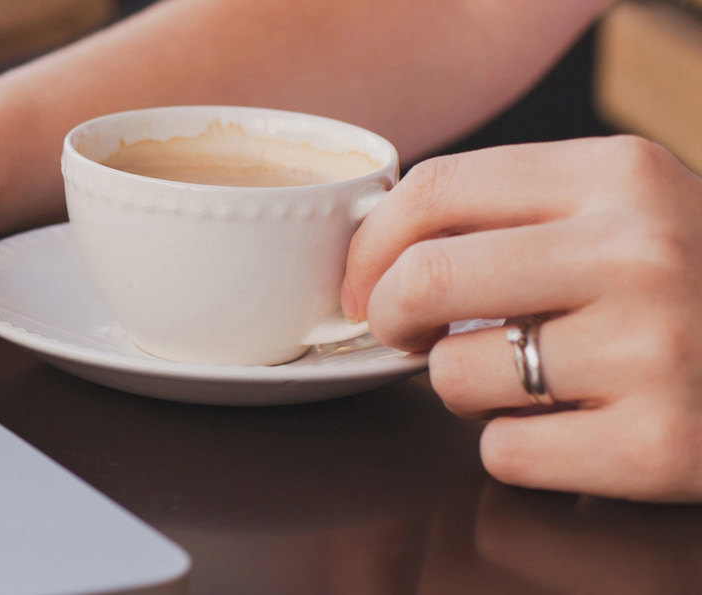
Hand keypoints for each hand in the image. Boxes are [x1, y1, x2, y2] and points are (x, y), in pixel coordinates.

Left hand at [343, 136, 701, 501]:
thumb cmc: (700, 285)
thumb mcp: (630, 208)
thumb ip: (518, 211)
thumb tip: (376, 244)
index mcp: (621, 176)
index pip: (435, 189)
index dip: (371, 244)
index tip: (361, 280)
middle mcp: (640, 253)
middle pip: (424, 281)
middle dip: (388, 317)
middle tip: (403, 334)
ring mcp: (655, 350)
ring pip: (455, 376)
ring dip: (466, 388)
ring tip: (530, 378)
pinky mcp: (660, 444)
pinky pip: (504, 453)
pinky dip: (518, 448)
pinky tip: (574, 427)